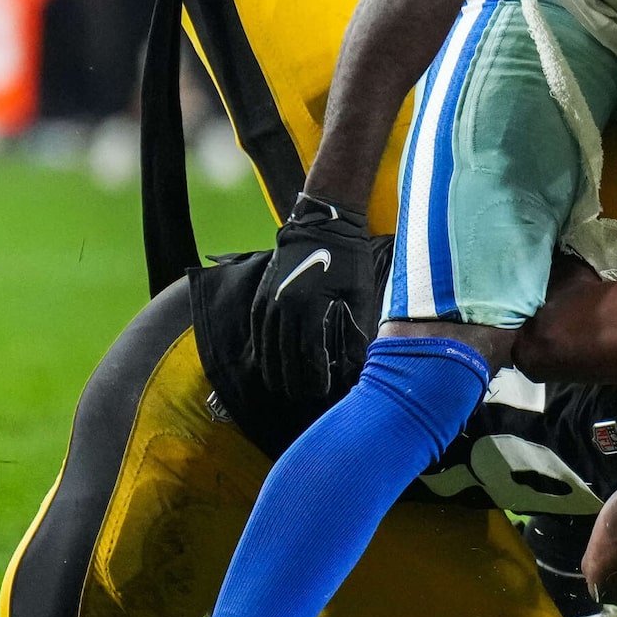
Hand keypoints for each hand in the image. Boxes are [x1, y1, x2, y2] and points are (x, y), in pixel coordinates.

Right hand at [250, 192, 381, 401]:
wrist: (323, 220)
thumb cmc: (348, 256)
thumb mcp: (360, 293)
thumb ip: (357, 329)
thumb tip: (357, 363)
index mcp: (308, 306)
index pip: (308, 354)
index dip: (315, 376)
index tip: (322, 390)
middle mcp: (283, 305)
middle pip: (284, 355)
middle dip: (294, 380)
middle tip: (302, 396)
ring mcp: (269, 298)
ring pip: (266, 345)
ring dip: (274, 369)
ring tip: (282, 387)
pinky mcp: (262, 292)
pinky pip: (257, 328)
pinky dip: (261, 348)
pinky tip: (267, 362)